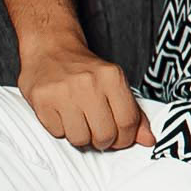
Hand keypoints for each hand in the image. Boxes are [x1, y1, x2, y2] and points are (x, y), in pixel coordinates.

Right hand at [18, 40, 154, 150]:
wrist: (51, 49)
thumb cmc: (85, 70)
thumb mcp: (115, 83)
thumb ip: (133, 112)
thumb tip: (148, 139)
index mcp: (112, 77)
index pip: (128, 122)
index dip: (126, 138)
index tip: (121, 138)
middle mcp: (88, 83)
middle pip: (105, 135)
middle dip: (104, 141)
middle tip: (99, 133)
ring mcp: (63, 92)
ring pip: (80, 139)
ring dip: (82, 137)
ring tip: (80, 122)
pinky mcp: (42, 100)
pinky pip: (58, 133)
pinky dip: (62, 130)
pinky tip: (63, 115)